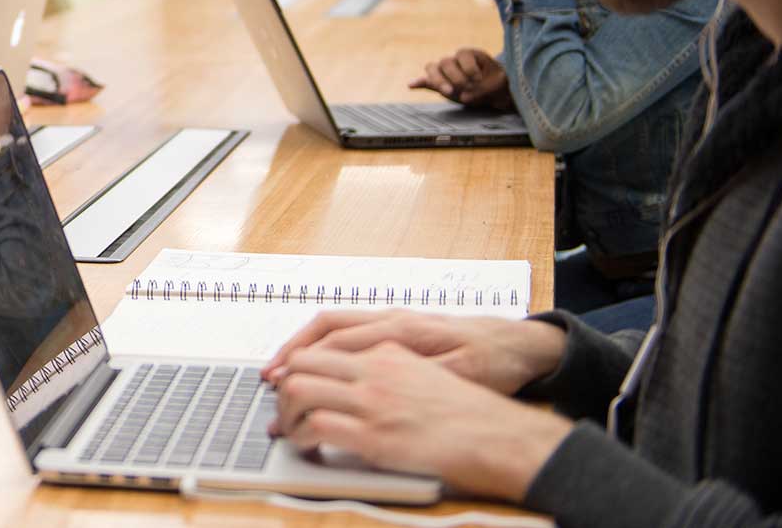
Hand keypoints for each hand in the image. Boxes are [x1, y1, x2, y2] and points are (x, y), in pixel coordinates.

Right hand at [264, 309, 566, 396]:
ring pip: (334, 322)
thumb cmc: (493, 361)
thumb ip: (421, 377)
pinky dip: (323, 341)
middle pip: (327, 325)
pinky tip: (316, 358)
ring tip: (282, 366)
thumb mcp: (462, 377)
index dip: (306, 360)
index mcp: (403, 330)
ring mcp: (393, 319)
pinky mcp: (398, 326)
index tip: (284, 379)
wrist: (519, 344)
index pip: (339, 340)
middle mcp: (392, 319)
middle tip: (270, 374)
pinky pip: (348, 326)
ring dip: (304, 343)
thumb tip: (383, 382)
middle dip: (294, 350)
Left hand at [267, 340, 573, 500]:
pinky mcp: (375, 437)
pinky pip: (317, 427)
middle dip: (283, 385)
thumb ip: (394, 363)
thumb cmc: (471, 410)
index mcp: (390, 347)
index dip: (295, 356)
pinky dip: (302, 436)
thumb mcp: (431, 367)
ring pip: (300, 390)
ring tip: (289, 429)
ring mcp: (373, 401)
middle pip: (303, 361)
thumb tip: (362, 372)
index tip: (281, 372)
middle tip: (279, 405)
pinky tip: (308, 447)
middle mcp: (376, 368)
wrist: (501, 437)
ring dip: (287, 412)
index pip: (323, 335)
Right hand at [408, 48, 511, 108]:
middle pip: (445, 62)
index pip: (462, 55)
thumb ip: (482, 89)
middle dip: (455, 77)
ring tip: (448, 92)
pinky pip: (426, 81)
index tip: (478, 80)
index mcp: (470, 54)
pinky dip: (419, 83)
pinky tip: (411, 85)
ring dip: (437, 80)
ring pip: (432, 69)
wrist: (495, 91)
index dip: (469, 68)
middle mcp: (455, 60)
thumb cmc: (497, 83)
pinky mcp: (440, 84)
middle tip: (467, 88)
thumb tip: (464, 97)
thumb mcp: (497, 84)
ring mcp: (445, 72)